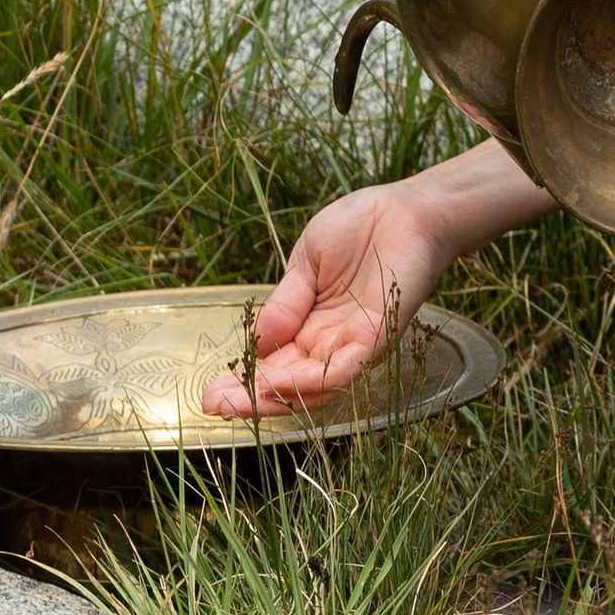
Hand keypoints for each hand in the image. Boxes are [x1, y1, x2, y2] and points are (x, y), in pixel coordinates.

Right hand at [203, 178, 458, 416]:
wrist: (404, 208)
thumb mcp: (306, 263)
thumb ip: (285, 303)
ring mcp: (356, 344)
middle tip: (212, 406)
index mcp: (312, 325)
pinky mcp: (378, 336)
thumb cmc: (359, 228)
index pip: (276, 364)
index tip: (210, 392)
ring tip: (236, 401)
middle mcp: (333, 343)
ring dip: (274, 397)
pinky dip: (310, 380)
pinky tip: (277, 381)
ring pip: (314, 387)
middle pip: (289, 384)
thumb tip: (256, 343)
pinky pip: (342, 369)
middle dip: (250, 399)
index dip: (245, 380)